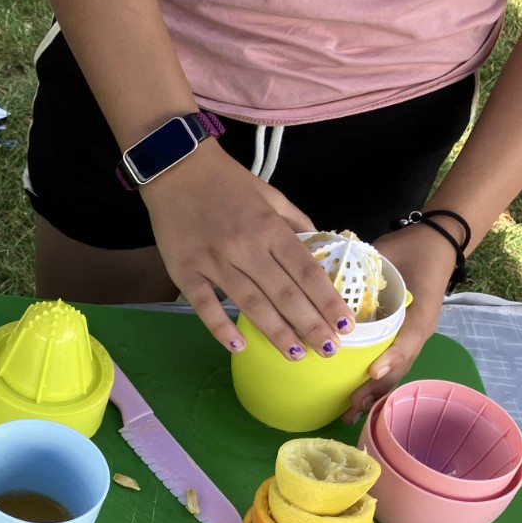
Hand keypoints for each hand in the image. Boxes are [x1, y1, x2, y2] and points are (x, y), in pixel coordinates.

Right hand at [143, 141, 354, 359]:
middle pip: (284, 294)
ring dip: (276, 332)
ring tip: (297, 355)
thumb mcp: (271, 195)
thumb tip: (321, 250)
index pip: (306, 271)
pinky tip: (240, 346)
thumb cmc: (227, 182)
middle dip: (310, 324)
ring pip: (250, 304)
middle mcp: (245, 247)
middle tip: (329, 349)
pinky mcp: (184, 271)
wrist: (176, 168)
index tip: (345, 324)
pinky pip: (204, 305)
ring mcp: (213, 262)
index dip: (327, 300)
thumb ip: (297, 223)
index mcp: (269, 228)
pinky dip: (221, 328)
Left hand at [341, 225, 457, 423]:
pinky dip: (374, 384)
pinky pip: (390, 364)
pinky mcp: (402, 339)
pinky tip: (354, 399)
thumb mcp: (390, 254)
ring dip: (374, 393)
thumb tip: (323, 281)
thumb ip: (364, 268)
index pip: (408, 340)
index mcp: (418, 311)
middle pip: (400, 365)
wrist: (433, 244)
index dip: (392, 357)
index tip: (373, 371)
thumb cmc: (411, 248)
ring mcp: (410, 336)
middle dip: (377, 387)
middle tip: (354, 404)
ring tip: (352, 413)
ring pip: (395, 371)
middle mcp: (415, 329)